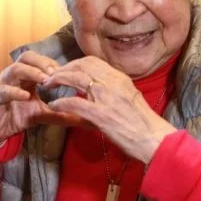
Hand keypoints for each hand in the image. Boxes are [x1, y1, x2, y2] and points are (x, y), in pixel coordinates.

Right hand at [0, 51, 86, 144]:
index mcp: (25, 75)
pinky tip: (26, 96)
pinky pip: (4, 91)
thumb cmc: (18, 116)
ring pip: (15, 69)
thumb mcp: (42, 114)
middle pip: (26, 57)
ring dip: (31, 72)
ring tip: (44, 80)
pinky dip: (15, 92)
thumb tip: (81, 117)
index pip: (38, 60)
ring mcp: (2, 84)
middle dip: (42, 62)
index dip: (51, 63)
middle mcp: (13, 75)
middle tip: (55, 72)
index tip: (65, 71)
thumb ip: (59, 112)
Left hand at [42, 57, 173, 164]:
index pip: (92, 61)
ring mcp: (106, 97)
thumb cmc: (142, 123)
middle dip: (63, 68)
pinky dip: (61, 103)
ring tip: (48, 85)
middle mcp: (112, 83)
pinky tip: (53, 106)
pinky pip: (74, 103)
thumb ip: (113, 90)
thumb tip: (98, 89)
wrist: (152, 139)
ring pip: (76, 78)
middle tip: (51, 76)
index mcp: (119, 78)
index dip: (75, 63)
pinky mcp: (100, 114)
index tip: (65, 70)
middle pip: (81, 65)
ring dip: (58, 79)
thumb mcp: (129, 98)